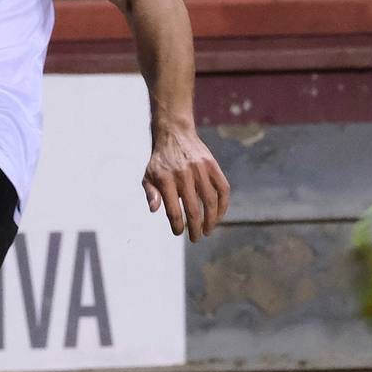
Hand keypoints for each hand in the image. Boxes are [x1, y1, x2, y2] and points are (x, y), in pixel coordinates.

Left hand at [142, 124, 229, 241]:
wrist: (174, 134)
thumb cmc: (160, 161)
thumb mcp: (148, 175)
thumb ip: (150, 193)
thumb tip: (154, 210)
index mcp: (165, 179)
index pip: (173, 210)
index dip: (177, 226)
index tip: (179, 232)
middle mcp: (183, 174)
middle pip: (193, 209)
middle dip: (195, 228)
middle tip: (195, 238)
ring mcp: (200, 169)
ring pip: (210, 202)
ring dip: (211, 220)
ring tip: (207, 230)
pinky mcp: (212, 165)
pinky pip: (222, 189)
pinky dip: (223, 205)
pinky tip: (219, 215)